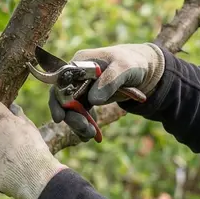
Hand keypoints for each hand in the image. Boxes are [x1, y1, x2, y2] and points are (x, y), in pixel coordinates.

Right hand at [50, 43, 164, 140]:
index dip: (57, 100)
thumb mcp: (124, 68)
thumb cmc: (132, 63)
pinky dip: (85, 125)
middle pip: (64, 99)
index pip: (61, 82)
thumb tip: (93, 100)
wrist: (143, 69)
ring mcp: (81, 88)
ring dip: (78, 124)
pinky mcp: (87, 98)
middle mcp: (76, 76)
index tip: (60, 118)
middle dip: (72, 117)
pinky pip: (81, 114)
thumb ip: (109, 81)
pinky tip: (93, 135)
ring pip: (71, 109)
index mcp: (80, 63)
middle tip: (86, 130)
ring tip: (91, 135)